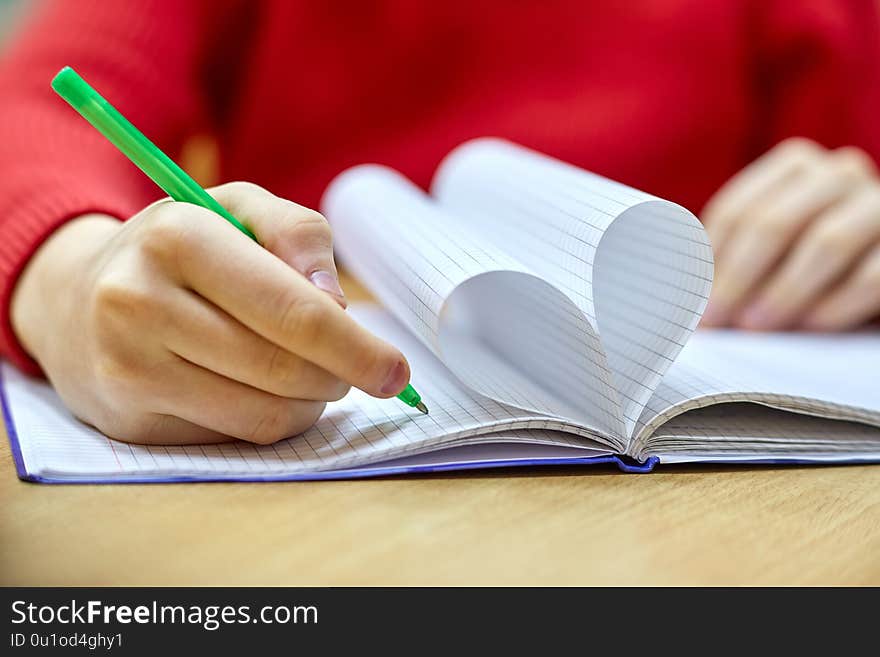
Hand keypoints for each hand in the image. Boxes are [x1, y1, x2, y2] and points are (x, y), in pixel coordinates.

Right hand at [11, 182, 410, 443]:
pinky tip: (264, 393)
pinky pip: (236, 437)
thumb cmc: (179, 249)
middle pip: (285, 370)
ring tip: (308, 376)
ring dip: (311, 404)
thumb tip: (339, 307)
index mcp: (178, 238)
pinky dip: (272, 421)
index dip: (356, 348)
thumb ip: (299, 235)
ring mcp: (129, 369)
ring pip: (266, 415)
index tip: (396, 372)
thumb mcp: (238, 210)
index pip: (292, 311)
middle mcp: (142, 303)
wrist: (75, 299)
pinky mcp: (131, 421)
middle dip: (339, 377)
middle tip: (354, 370)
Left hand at [702, 137, 879, 330]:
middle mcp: (840, 172)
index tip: (691, 303)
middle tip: (718, 320)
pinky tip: (809, 330)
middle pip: (776, 222)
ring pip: (827, 243)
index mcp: (795, 166)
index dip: (710, 260)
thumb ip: (733, 255)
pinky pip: (871, 275)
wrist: (878, 265)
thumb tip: (684, 294)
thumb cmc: (811, 262)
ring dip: (784, 292)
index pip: (737, 210)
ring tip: (755, 328)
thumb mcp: (773, 248)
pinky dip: (836, 306)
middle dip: (740, 277)